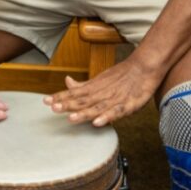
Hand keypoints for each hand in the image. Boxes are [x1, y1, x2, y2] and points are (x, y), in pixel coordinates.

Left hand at [42, 57, 162, 126]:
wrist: (145, 66)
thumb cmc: (122, 75)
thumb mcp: (100, 79)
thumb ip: (83, 85)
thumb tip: (66, 81)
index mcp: (95, 87)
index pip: (75, 93)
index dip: (61, 97)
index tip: (45, 101)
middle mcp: (102, 93)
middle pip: (83, 100)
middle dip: (68, 105)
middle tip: (53, 108)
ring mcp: (115, 99)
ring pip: (97, 107)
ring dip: (84, 113)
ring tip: (71, 118)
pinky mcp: (128, 105)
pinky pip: (116, 112)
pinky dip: (107, 117)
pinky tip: (98, 123)